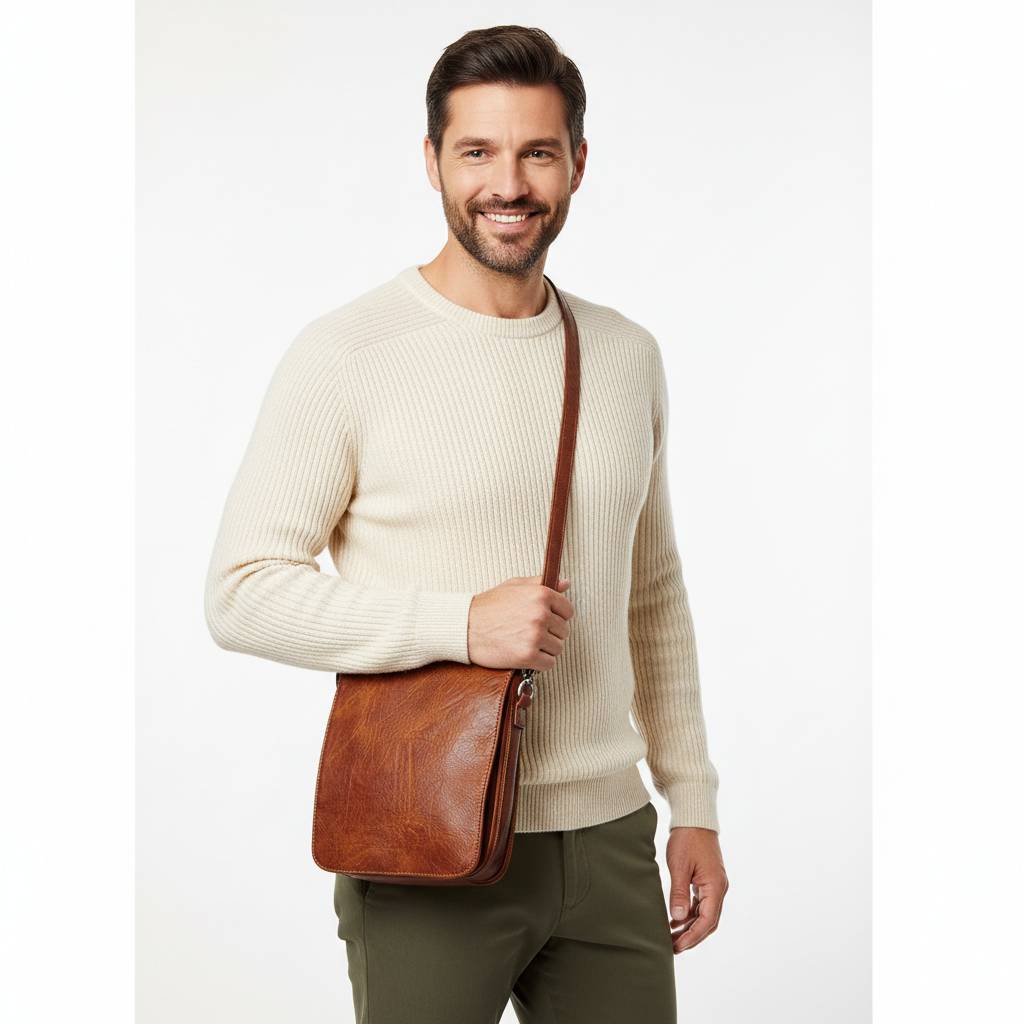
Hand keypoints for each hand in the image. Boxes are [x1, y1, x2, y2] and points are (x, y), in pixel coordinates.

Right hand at [468, 575, 573, 669]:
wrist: (465, 627)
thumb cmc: (488, 605)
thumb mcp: (514, 586)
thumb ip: (541, 583)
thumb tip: (565, 583)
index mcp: (541, 594)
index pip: (568, 611)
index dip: (557, 617)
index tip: (544, 621)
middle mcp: (541, 614)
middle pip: (563, 631)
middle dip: (550, 633)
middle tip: (530, 633)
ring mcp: (535, 636)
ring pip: (557, 648)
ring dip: (545, 649)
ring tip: (526, 643)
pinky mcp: (528, 655)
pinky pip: (549, 663)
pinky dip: (539, 662)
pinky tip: (525, 655)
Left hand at [666, 826, 727, 953]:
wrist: (694, 818)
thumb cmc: (687, 839)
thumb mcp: (679, 866)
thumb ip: (679, 893)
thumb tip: (677, 918)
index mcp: (715, 886)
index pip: (707, 921)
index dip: (692, 937)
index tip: (677, 947)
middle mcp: (719, 888)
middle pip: (708, 921)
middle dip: (692, 937)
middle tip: (673, 948)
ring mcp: (714, 884)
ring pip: (705, 914)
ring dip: (690, 927)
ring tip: (672, 937)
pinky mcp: (708, 880)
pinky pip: (701, 903)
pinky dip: (689, 914)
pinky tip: (675, 919)